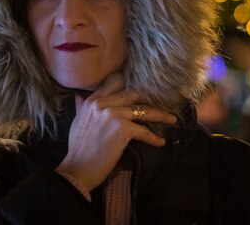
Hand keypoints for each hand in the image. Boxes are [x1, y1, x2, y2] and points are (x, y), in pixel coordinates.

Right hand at [55, 75, 176, 191]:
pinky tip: (160, 142)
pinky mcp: (122, 128)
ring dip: (160, 115)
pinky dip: (154, 138)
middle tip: (164, 100)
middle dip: (150, 96)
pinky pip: (144, 130)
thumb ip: (81, 107)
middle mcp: (102, 103)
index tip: (144, 86)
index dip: (130, 82)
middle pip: (133, 93)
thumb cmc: (78, 148)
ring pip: (143, 110)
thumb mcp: (77, 122)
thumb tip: (79, 96)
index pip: (114, 83)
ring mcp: (113, 114)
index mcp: (92, 101)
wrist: (78, 168)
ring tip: (172, 119)